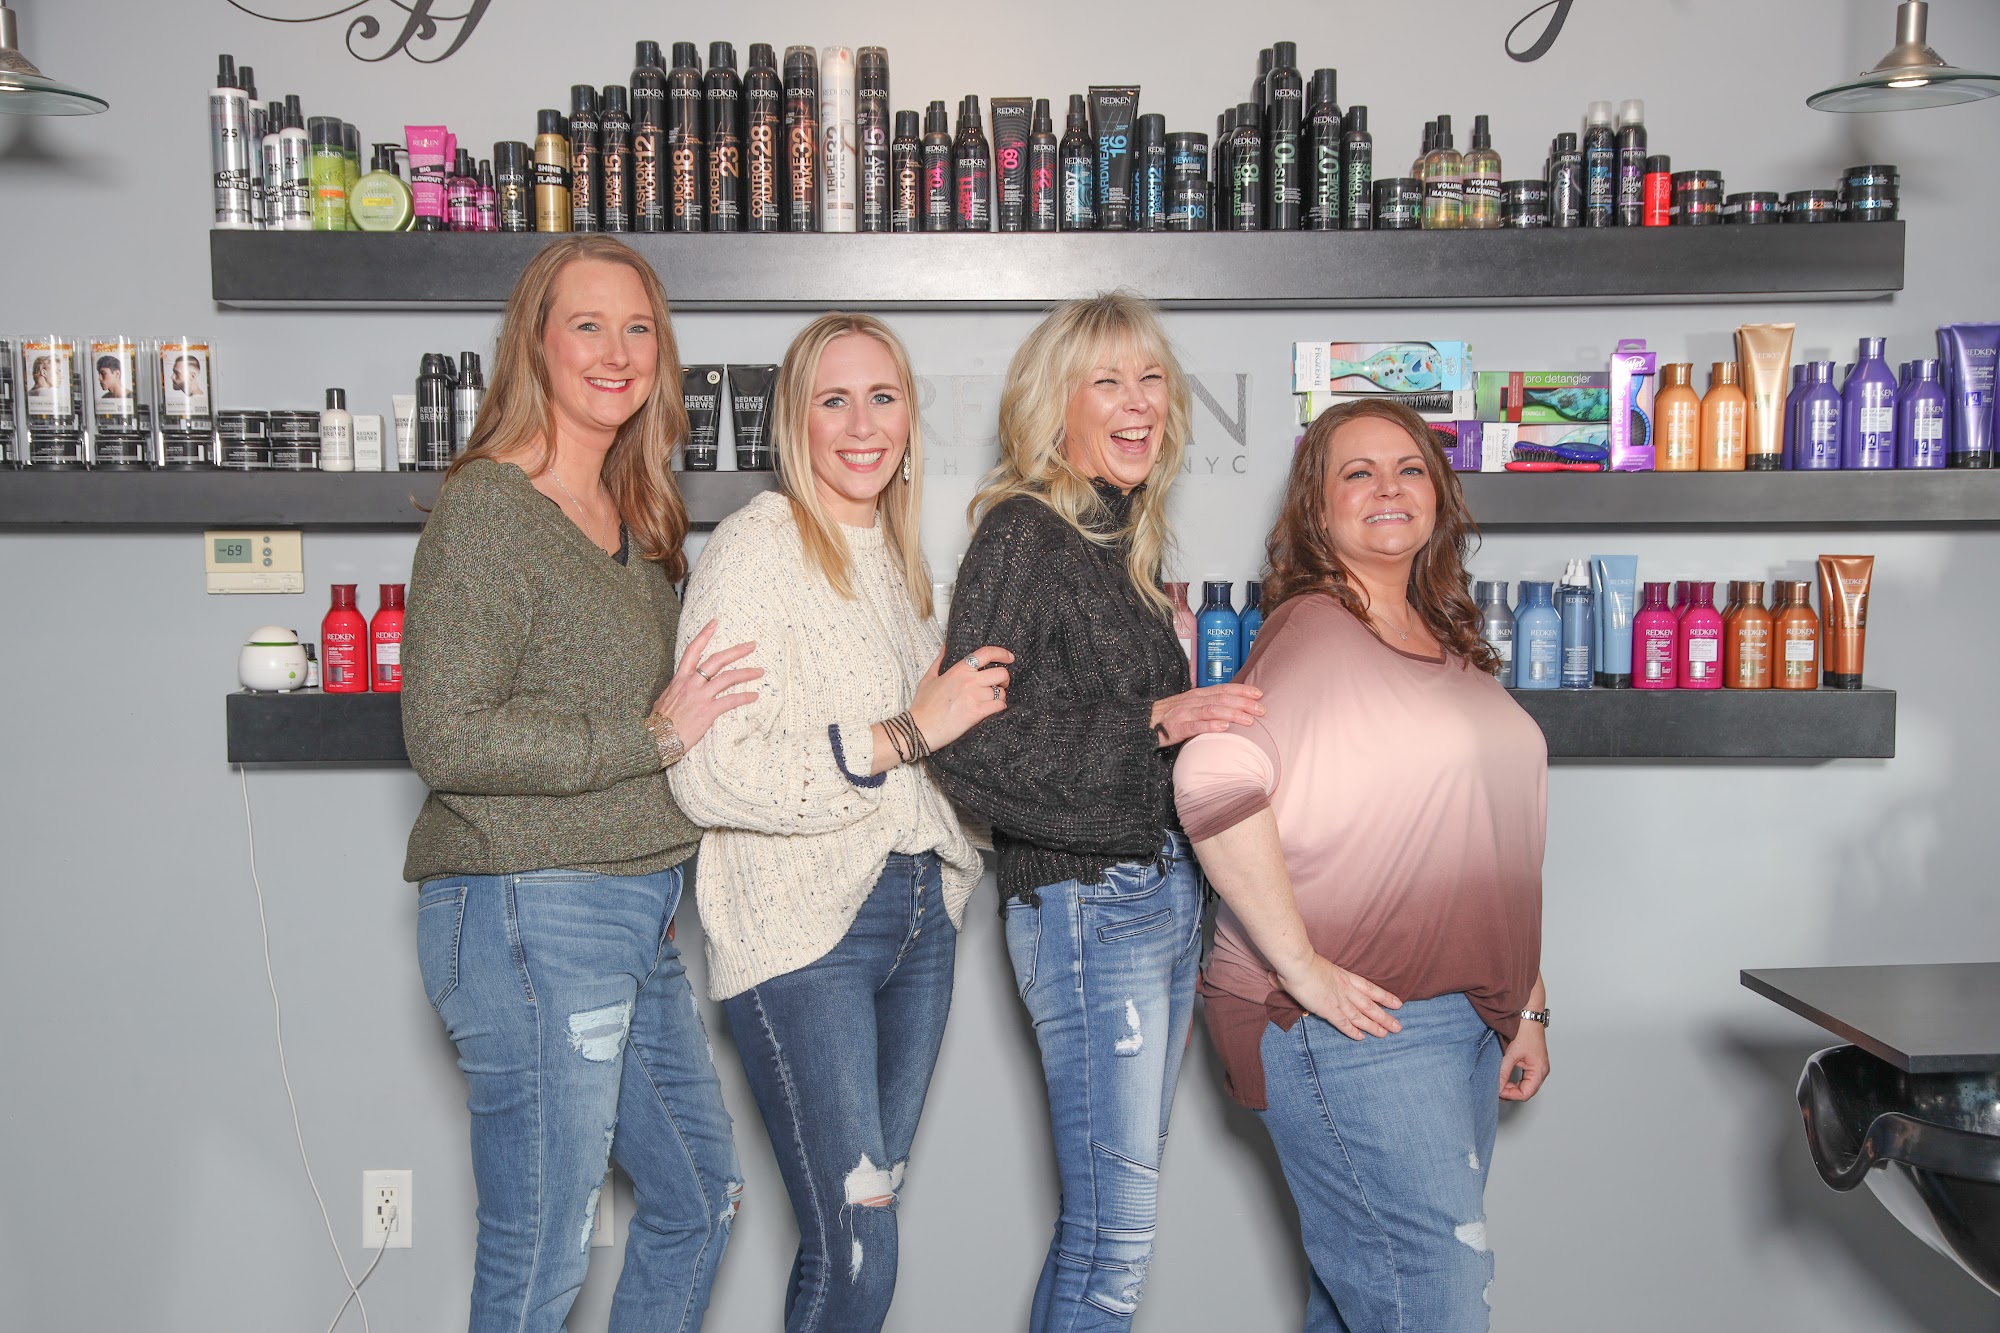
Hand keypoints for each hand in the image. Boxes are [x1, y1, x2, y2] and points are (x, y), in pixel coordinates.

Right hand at [652, 619, 761, 751]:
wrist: (657, 738)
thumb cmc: (659, 721)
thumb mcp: (665, 698)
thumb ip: (676, 690)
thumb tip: (679, 689)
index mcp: (680, 678)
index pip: (693, 650)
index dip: (704, 634)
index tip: (715, 623)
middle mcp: (691, 683)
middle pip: (717, 660)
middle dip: (736, 651)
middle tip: (752, 645)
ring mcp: (700, 696)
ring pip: (728, 678)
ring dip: (746, 673)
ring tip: (760, 671)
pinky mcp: (708, 712)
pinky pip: (730, 701)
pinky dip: (744, 697)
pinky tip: (754, 695)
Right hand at [912, 646, 1013, 750]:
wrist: (919, 729)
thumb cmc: (923, 705)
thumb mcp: (929, 678)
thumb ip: (939, 660)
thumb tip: (945, 645)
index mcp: (958, 670)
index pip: (986, 654)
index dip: (1002, 653)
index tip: (1009, 658)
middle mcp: (969, 680)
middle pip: (1001, 673)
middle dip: (1004, 680)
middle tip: (999, 685)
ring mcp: (973, 696)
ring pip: (1001, 692)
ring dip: (999, 697)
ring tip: (990, 702)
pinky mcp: (976, 713)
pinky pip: (999, 706)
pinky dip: (998, 708)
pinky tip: (991, 710)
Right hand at [1149, 683, 1263, 745]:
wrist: (1141, 723)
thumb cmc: (1168, 717)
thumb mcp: (1190, 707)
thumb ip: (1208, 706)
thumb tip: (1232, 708)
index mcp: (1197, 695)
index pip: (1223, 689)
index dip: (1242, 690)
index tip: (1259, 694)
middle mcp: (1192, 701)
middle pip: (1222, 699)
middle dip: (1243, 703)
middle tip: (1261, 709)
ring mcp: (1184, 714)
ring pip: (1212, 710)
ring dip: (1232, 714)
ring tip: (1248, 720)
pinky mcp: (1175, 728)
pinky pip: (1194, 726)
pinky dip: (1210, 726)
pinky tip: (1223, 728)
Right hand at [1271, 955, 1402, 1039]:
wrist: (1297, 962)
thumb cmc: (1299, 960)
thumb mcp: (1309, 965)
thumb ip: (1304, 974)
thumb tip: (1277, 977)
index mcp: (1343, 976)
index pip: (1368, 988)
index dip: (1384, 996)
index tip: (1397, 1003)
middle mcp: (1345, 989)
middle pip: (1370, 1005)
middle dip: (1385, 1016)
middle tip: (1398, 1026)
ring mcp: (1338, 999)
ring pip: (1362, 1015)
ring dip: (1375, 1026)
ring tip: (1388, 1034)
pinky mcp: (1329, 1009)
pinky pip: (1344, 1023)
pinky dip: (1353, 1031)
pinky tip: (1362, 1038)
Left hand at [1498, 1020, 1548, 1100]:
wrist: (1527, 1014)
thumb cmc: (1524, 1030)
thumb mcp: (1510, 1054)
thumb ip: (1503, 1072)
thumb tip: (1496, 1087)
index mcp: (1539, 1071)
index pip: (1525, 1094)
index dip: (1510, 1095)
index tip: (1497, 1090)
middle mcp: (1541, 1071)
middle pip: (1526, 1092)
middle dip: (1510, 1092)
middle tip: (1495, 1088)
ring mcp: (1538, 1067)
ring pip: (1525, 1086)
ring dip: (1512, 1087)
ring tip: (1499, 1083)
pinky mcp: (1533, 1063)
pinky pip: (1525, 1079)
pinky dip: (1514, 1081)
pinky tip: (1504, 1077)